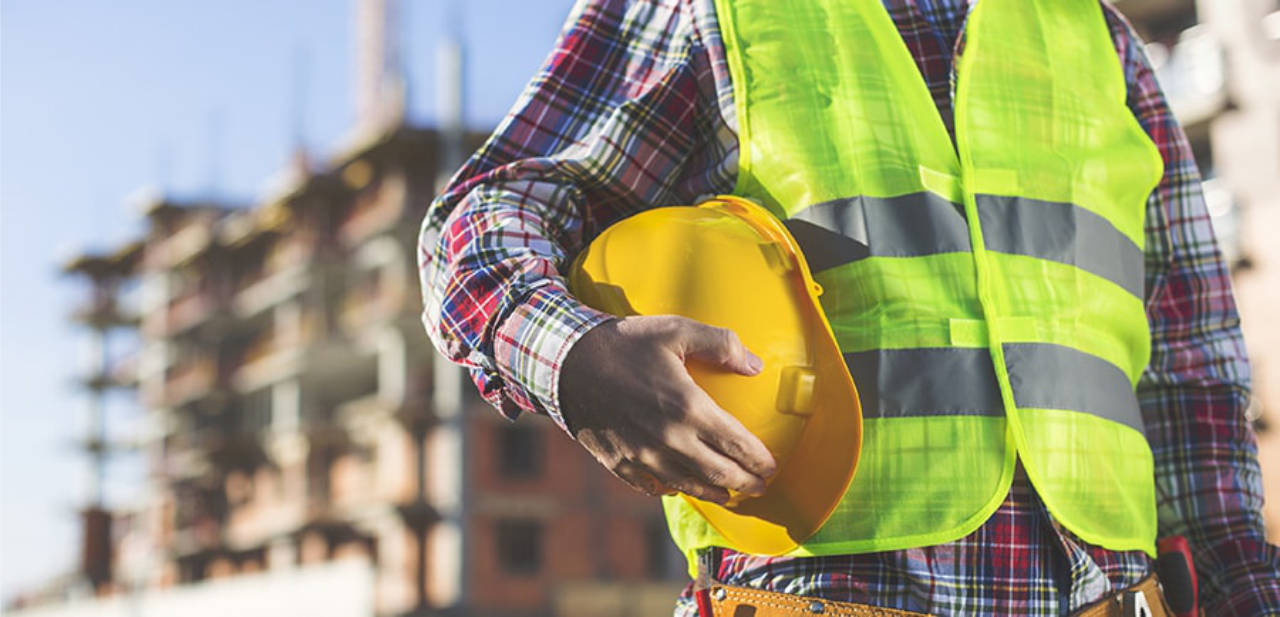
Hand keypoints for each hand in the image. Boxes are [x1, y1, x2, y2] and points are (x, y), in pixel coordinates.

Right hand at [558, 315, 777, 504]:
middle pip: (720, 474)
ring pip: (690, 486)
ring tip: (730, 494)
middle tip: (759, 486)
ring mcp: (644, 456)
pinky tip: (682, 485)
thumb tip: (755, 365)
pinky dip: (674, 489)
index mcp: (689, 408)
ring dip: (716, 493)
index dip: (759, 460)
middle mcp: (670, 440)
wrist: (565, 362)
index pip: (736, 445)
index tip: (772, 467)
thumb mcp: (675, 330)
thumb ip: (721, 344)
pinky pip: (654, 486)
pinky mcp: (620, 464)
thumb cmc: (623, 342)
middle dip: (746, 483)